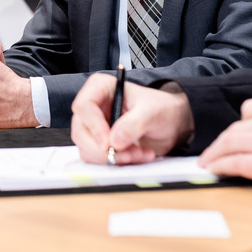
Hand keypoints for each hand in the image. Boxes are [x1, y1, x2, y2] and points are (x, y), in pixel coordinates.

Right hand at [71, 76, 192, 164]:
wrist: (170, 123)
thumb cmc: (160, 108)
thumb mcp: (152, 111)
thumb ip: (134, 123)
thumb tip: (114, 140)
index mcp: (101, 88)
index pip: (83, 106)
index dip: (93, 126)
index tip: (108, 142)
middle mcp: (93, 108)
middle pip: (80, 132)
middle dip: (104, 149)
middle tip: (128, 154)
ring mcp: (94, 128)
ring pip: (87, 149)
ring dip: (113, 158)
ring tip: (139, 153)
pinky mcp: (99, 144)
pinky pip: (98, 159)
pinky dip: (117, 163)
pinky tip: (137, 156)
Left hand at [199, 98, 251, 213]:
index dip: (240, 124)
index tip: (233, 136)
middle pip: (237, 127)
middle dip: (222, 142)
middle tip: (213, 153)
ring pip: (232, 143)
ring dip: (215, 154)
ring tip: (208, 164)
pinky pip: (237, 163)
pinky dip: (222, 166)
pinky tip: (215, 172)